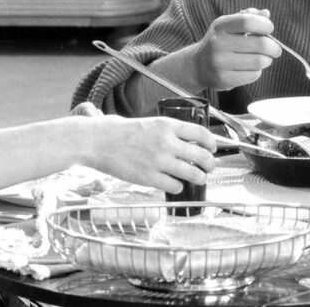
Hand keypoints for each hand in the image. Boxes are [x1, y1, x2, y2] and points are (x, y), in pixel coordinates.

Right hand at [78, 115, 217, 193]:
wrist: (96, 141)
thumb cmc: (117, 131)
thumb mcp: (147, 122)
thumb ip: (166, 131)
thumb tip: (184, 140)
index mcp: (167, 125)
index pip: (201, 133)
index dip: (212, 142)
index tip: (213, 148)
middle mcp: (167, 142)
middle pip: (202, 155)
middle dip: (210, 164)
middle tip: (210, 167)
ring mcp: (159, 161)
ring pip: (193, 173)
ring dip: (199, 178)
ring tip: (199, 178)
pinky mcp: (149, 177)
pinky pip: (175, 186)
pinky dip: (178, 187)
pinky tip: (175, 185)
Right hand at [189, 8, 281, 90]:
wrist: (198, 65)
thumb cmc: (221, 41)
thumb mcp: (229, 25)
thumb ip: (248, 16)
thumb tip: (266, 14)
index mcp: (220, 26)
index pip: (248, 22)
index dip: (265, 25)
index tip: (269, 29)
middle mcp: (218, 44)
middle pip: (260, 44)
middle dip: (274, 47)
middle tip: (275, 49)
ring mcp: (220, 63)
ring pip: (259, 61)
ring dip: (267, 60)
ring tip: (263, 58)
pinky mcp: (224, 80)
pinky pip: (253, 75)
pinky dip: (257, 71)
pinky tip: (251, 68)